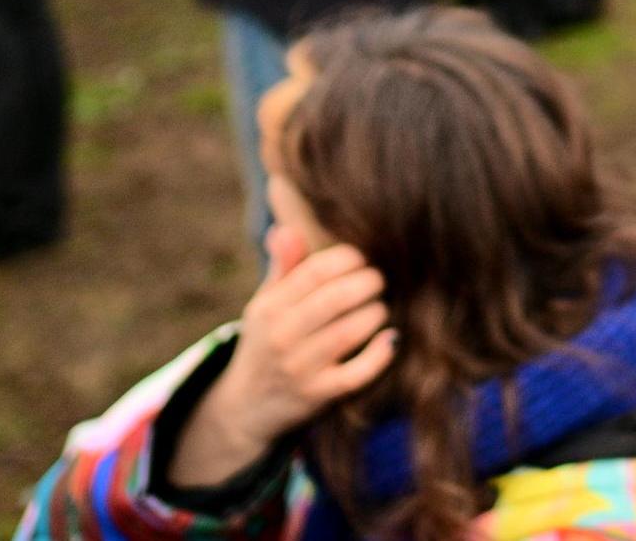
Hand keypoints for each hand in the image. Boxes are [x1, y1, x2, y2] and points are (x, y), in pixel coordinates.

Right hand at [166, 233, 391, 490]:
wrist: (246, 407)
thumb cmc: (266, 342)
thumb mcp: (265, 304)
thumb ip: (283, 267)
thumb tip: (287, 228)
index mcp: (269, 308)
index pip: (314, 272)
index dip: (347, 258)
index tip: (363, 257)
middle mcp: (281, 337)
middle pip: (335, 299)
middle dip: (367, 283)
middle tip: (380, 279)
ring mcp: (300, 369)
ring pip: (348, 333)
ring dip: (374, 313)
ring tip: (381, 306)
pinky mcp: (318, 396)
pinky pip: (355, 375)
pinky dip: (378, 356)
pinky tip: (390, 338)